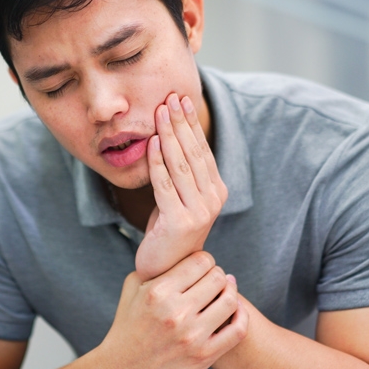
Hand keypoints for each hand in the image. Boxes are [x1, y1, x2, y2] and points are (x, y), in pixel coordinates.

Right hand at [97, 251, 247, 368]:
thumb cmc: (128, 325)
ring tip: (225, 291)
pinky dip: (241, 316)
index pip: (200, 261)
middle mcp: (176, 312)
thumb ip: (155, 266)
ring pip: (230, 301)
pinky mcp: (204, 356)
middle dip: (218, 274)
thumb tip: (178, 247)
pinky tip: (234, 311)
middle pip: (217, 278)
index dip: (205, 260)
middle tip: (214, 279)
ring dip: (230, 292)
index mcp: (157, 292)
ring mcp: (192, 336)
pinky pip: (237, 330)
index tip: (202, 266)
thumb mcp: (132, 288)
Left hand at [135, 93, 227, 280]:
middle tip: (169, 98)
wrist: (165, 271)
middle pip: (194, 153)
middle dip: (180, 123)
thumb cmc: (167, 231)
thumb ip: (180, 173)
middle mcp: (213, 200)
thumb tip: (169, 134)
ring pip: (180, 165)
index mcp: (216, 191)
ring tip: (159, 112)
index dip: (190, 124)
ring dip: (169, 135)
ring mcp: (199, 211)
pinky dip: (158, 161)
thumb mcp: (178, 197)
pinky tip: (152, 142)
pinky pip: (166, 184)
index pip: (202, 150)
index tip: (179, 100)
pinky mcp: (180, 221)